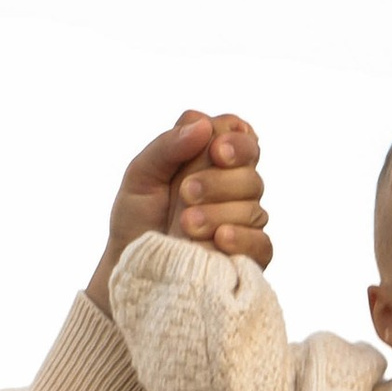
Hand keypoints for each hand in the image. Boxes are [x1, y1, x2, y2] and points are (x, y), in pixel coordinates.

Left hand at [90, 112, 269, 307]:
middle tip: (186, 193)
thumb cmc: (136, 217)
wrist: (129, 266)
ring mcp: (243, 221)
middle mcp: (234, 187)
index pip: (241, 136)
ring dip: (217, 212)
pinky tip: (219, 239)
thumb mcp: (140, 175)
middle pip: (250, 171)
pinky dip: (242, 238)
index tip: (216, 151)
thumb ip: (168, 146)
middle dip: (218, 181)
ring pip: (253, 206)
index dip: (236, 140)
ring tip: (184, 225)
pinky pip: (262, 243)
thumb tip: (203, 125)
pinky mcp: (248, 256)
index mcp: (211, 160)